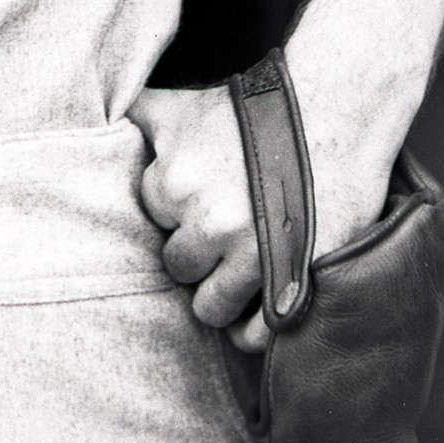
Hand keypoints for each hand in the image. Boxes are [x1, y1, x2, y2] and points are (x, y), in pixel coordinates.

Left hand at [128, 60, 403, 353]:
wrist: (339, 112)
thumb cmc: (258, 108)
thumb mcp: (185, 105)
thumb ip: (139, 118)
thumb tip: (104, 124)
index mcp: (175, 182)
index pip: (153, 219)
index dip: (176, 211)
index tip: (200, 199)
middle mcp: (209, 221)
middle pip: (178, 266)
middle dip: (198, 251)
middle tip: (226, 230)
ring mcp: (253, 257)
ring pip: (208, 309)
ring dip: (221, 293)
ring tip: (240, 268)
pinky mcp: (292, 283)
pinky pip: (253, 337)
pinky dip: (252, 331)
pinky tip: (256, 309)